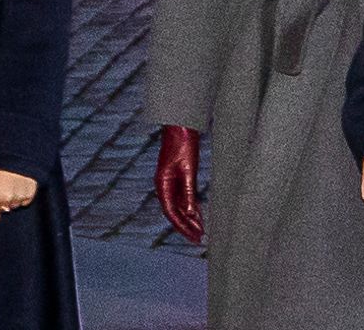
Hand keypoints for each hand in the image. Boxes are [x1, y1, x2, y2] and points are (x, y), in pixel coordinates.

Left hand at [0, 168, 37, 225]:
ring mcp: (20, 195)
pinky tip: (19, 184)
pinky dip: (23, 195)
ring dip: (13, 198)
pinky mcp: (31, 192)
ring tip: (11, 184)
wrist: (15, 153)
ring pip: (15, 205)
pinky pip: (25, 201)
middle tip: (2, 187)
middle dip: (2, 202)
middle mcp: (7, 197)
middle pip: (4, 210)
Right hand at [154, 125, 203, 243]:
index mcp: (162, 183)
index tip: (195, 236)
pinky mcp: (177, 176)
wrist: (181, 124)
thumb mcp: (188, 169)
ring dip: (189, 219)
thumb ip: (188, 192)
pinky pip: (183, 197)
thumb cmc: (184, 144)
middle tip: (200, 239)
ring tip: (200, 232)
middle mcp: (163, 185)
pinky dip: (191, 207)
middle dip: (186, 226)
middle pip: (174, 212)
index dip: (182, 226)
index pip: (171, 212)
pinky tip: (199, 215)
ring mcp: (169, 181)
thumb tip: (190, 214)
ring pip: (178, 205)